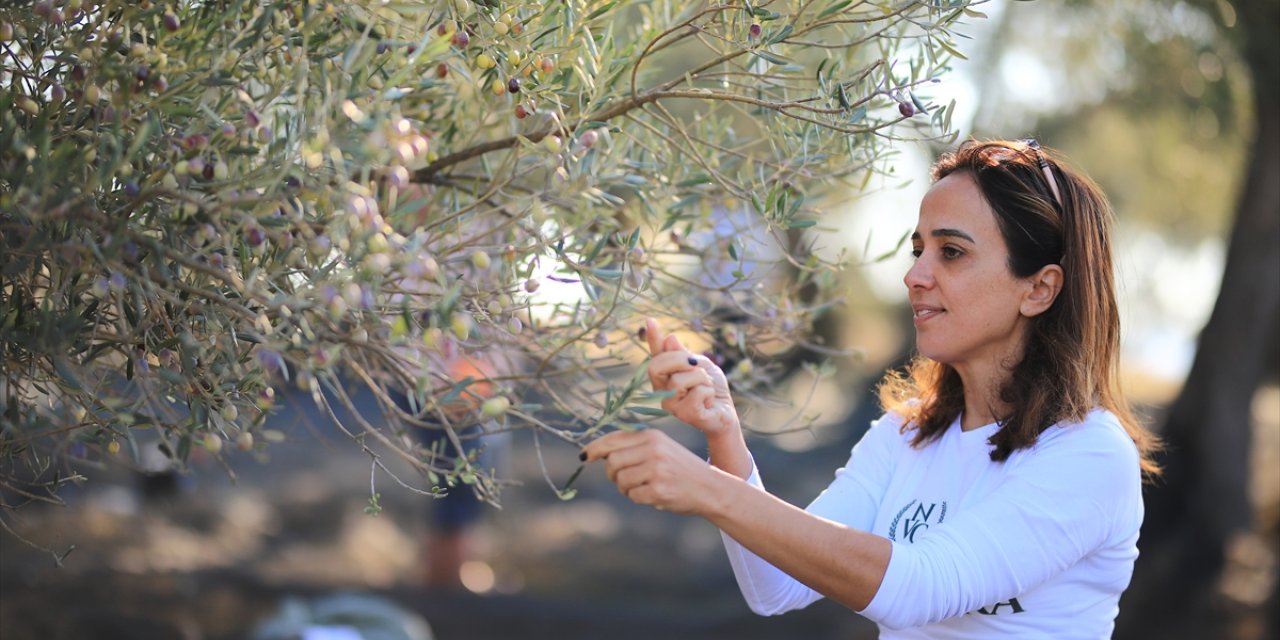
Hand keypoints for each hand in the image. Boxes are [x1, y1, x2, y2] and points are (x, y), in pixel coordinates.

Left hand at [582, 429, 722, 514]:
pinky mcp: (658, 490)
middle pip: (612, 462)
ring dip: (625, 487)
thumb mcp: (661, 448)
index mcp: (652, 436)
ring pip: (620, 480)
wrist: (709, 487)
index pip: (614, 439)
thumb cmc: (680, 468)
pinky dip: (637, 498)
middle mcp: (653, 449)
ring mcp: (656, 470)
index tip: (585, 456)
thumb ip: (634, 447)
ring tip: (642, 487)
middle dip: (612, 473)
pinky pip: (632, 496)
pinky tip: (652, 495)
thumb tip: (597, 452)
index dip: (595, 448)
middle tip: (624, 479)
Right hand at [643, 318, 739, 437]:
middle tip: (695, 364)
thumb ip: (684, 355)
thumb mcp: (700, 365)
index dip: (653, 338)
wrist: (726, 413)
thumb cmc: (711, 389)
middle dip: (679, 359)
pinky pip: (698, 393)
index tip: (651, 320)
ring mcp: (671, 405)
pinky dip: (709, 392)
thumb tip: (669, 338)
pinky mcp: (686, 415)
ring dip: (702, 379)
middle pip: (657, 366)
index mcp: (665, 377)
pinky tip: (709, 401)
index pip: (656, 355)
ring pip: (680, 379)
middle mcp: (662, 391)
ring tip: (707, 388)